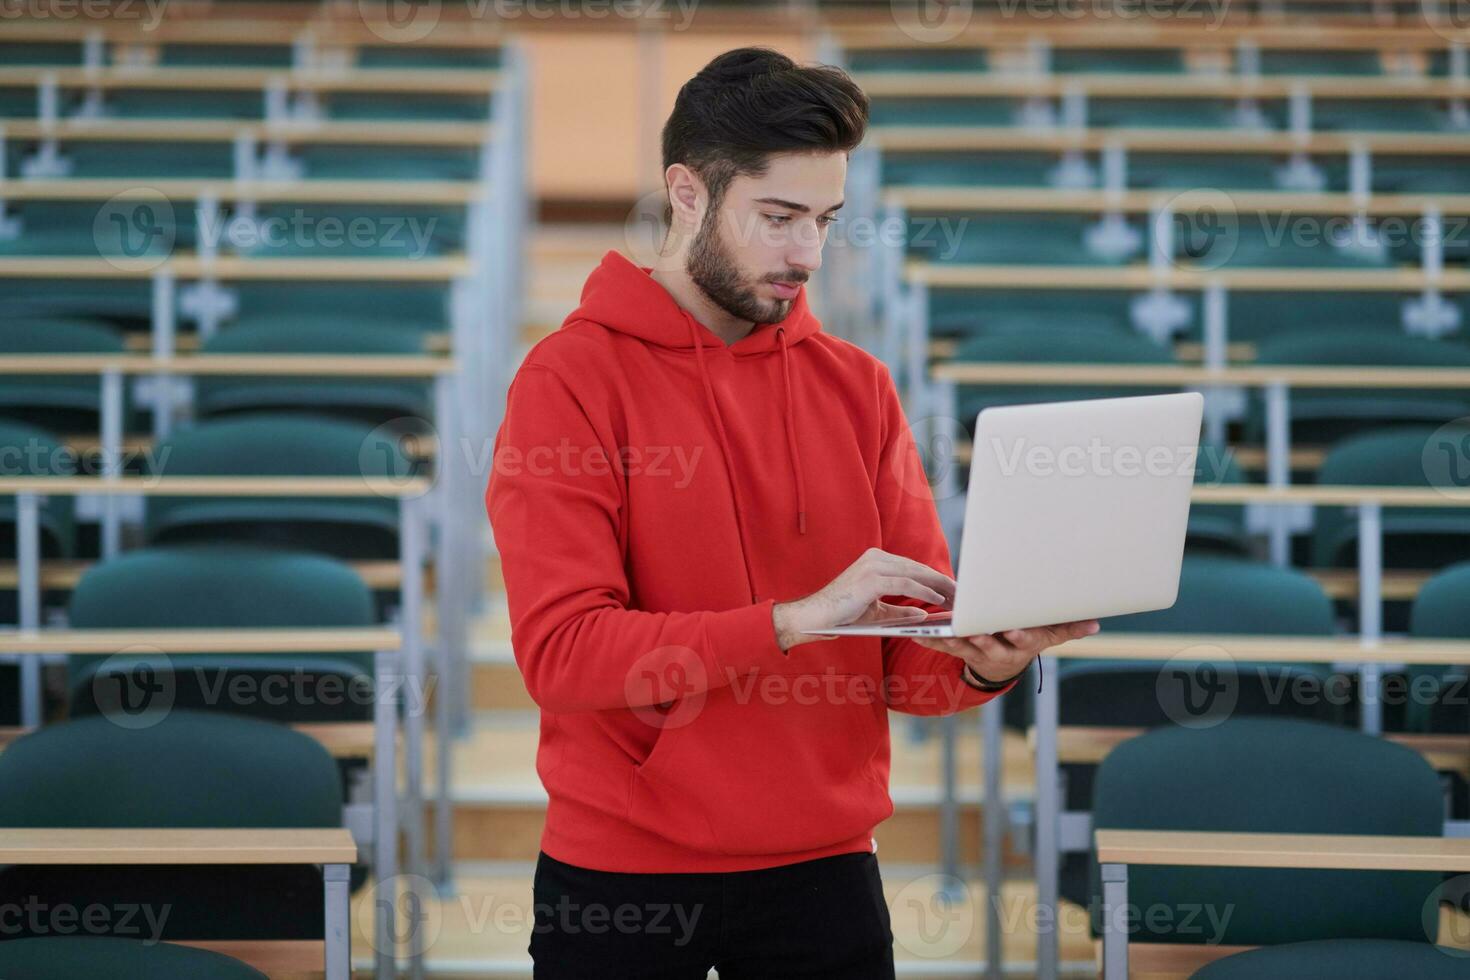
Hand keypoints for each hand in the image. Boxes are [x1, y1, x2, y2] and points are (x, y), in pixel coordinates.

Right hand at [771, 547, 953, 650]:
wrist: (815, 617)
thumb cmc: (843, 615)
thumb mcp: (877, 611)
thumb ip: (900, 608)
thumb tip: (924, 612)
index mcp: (876, 560)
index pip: (913, 567)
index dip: (936, 579)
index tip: (954, 592)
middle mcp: (876, 557)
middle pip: (918, 567)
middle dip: (943, 581)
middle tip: (964, 595)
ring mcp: (873, 566)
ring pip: (916, 573)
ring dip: (939, 586)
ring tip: (957, 599)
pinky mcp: (871, 579)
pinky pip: (906, 584)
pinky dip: (925, 592)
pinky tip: (939, 601)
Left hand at [913, 620, 1099, 683]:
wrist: (1005, 664)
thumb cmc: (1029, 637)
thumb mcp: (1050, 634)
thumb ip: (1069, 628)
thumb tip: (1096, 624)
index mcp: (1022, 643)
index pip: (1022, 640)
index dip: (1017, 636)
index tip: (1012, 629)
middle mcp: (1000, 651)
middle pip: (988, 644)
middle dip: (977, 637)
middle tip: (967, 629)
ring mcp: (978, 654)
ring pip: (961, 647)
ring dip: (946, 639)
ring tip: (931, 629)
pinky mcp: (960, 652)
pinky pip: (943, 646)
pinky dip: (929, 640)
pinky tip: (915, 633)